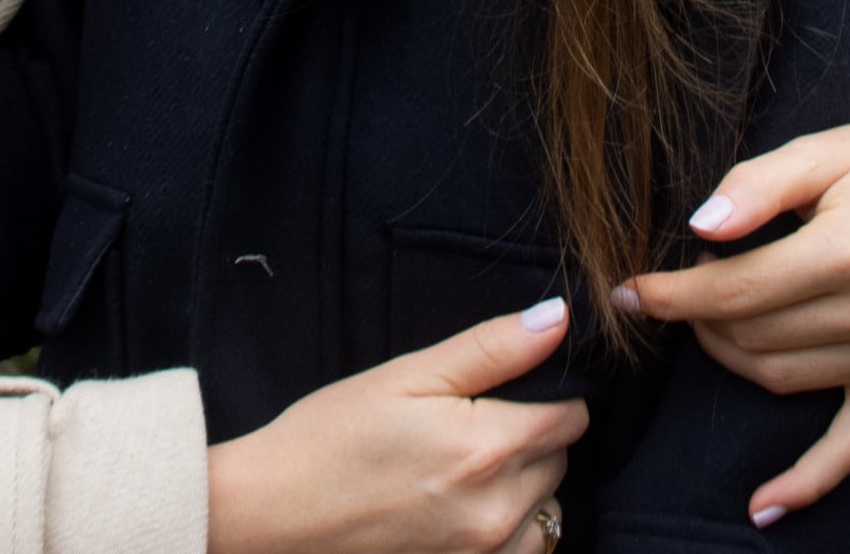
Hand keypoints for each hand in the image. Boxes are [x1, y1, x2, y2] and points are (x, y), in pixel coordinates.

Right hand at [207, 300, 584, 553]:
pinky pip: (524, 549)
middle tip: (474, 416)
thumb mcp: (407, 374)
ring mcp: (483, 553)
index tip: (509, 384)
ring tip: (467, 462)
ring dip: (526, 484)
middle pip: (561, 460)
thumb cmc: (334, 432)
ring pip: (548, 508)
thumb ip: (490, 348)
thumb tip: (559, 318)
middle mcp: (497, 509)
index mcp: (485, 447)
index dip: (550, 391)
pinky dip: (510, 525)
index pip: (571, 416)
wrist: (278, 509)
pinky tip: (466, 503)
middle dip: (533, 434)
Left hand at [618, 110, 849, 523]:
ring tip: (708, 317)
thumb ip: (755, 184)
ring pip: (782, 378)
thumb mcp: (817, 151)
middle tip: (677, 286)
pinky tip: (761, 505)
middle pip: (754, 335)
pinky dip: (806, 481)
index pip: (740, 290)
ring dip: (728, 355)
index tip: (627, 290)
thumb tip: (699, 225)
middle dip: (697, 316)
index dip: (674, 294)